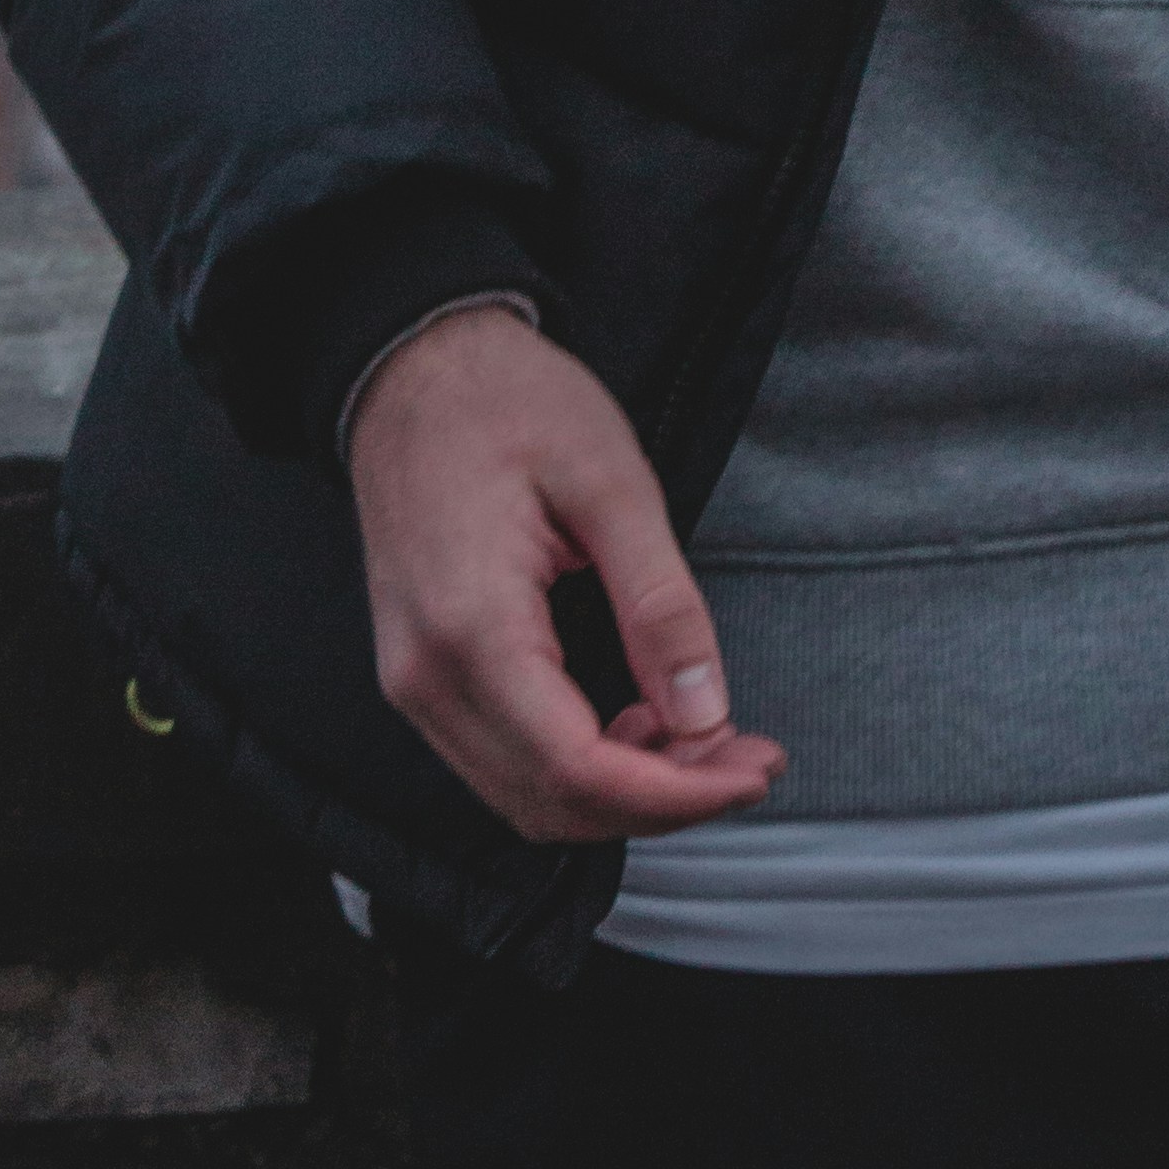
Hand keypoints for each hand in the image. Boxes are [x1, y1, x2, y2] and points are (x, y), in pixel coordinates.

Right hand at [346, 304, 782, 844]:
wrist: (415, 366)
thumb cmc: (509, 402)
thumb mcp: (612, 483)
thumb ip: (660, 605)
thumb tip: (705, 714)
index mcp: (471, 628)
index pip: (577, 768)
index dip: (676, 793)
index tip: (754, 771)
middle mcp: (426, 679)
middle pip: (549, 802)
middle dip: (662, 800)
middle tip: (749, 760)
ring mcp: (414, 683)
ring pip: (524, 796)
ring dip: (622, 791)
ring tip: (703, 739)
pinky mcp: (423, 675)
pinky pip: (502, 759)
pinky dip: (578, 766)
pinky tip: (638, 723)